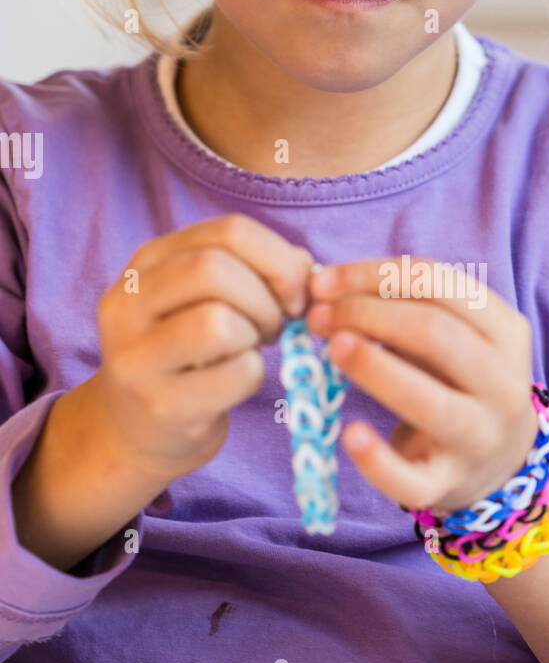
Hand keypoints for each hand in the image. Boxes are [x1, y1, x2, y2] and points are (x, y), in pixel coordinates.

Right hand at [93, 214, 312, 482]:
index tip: (295, 292)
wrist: (140, 431)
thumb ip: (252, 270)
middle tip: (276, 325)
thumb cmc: (188, 355)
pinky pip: (235, 373)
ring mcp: (137, 357)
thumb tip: (306, 267)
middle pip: (215, 269)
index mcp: (146, 264)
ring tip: (252, 349)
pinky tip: (238, 381)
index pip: (228, 231)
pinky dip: (255, 375)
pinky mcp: (161, 404)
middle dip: (266, 297)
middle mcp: (127, 303)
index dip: (278, 257)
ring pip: (218, 321)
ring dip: (256, 335)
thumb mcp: (207, 299)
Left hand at [305, 257, 538, 515]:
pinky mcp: (448, 485)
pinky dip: (376, 460)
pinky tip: (350, 434)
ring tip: (330, 349)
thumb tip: (324, 287)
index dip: (373, 275)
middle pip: (434, 333)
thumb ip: (403, 308)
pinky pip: (410, 480)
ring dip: (373, 368)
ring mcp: (479, 439)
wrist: (500, 462)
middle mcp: (503, 384)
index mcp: (507, 332)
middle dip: (366, 315)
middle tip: (317, 317)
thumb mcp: (454, 337)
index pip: (439, 284)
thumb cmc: (459, 382)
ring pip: (429, 401)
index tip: (323, 281)